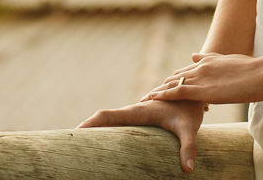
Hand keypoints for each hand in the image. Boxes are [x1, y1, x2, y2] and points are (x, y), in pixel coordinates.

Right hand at [78, 99, 205, 172]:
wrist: (192, 91)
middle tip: (69, 141)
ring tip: (80, 144)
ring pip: (109, 120)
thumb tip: (188, 170)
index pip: (108, 115)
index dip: (91, 123)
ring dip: (95, 129)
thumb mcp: (189, 128)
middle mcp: (132, 111)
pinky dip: (106, 130)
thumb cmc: (189, 109)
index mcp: (138, 111)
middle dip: (86, 128)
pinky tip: (104, 142)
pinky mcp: (138, 118)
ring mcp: (134, 114)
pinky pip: (117, 123)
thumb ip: (188, 148)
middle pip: (103, 118)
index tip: (75, 131)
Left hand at [141, 51, 262, 105]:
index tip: (162, 86)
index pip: (185, 72)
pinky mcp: (204, 90)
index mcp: (208, 62)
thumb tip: (193, 56)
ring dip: (159, 91)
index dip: (173, 80)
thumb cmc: (255, 69)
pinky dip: (164, 95)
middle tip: (147, 94)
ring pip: (173, 84)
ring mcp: (201, 78)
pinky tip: (153, 98)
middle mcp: (201, 67)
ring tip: (144, 97)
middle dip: (162, 86)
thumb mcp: (230, 61)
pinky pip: (178, 92)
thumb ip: (211, 59)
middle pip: (175, 77)